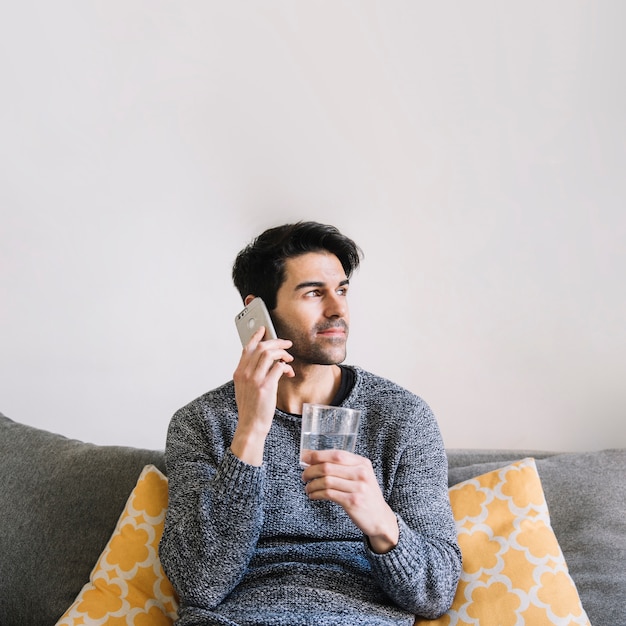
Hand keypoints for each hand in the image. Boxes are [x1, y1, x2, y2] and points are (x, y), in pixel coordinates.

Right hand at [231, 327, 293, 464]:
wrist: (251, 426)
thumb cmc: (250, 408)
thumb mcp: (244, 388)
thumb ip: (251, 373)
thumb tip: (265, 361)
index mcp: (239, 372)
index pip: (247, 348)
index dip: (256, 336)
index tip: (264, 329)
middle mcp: (245, 374)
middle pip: (261, 347)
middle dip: (276, 342)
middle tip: (287, 344)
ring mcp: (255, 380)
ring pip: (270, 354)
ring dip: (283, 353)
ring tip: (289, 358)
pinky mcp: (266, 387)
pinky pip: (278, 367)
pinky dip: (286, 366)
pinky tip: (288, 371)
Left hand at [301, 449, 398, 552]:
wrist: (380, 518)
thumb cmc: (365, 495)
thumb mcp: (360, 476)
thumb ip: (344, 466)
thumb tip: (314, 458)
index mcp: (362, 463)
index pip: (337, 454)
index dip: (318, 455)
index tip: (305, 457)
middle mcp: (361, 473)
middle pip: (328, 467)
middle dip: (311, 470)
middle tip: (304, 476)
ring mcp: (358, 488)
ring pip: (326, 481)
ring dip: (312, 484)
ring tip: (308, 488)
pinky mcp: (353, 502)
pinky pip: (328, 494)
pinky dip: (316, 494)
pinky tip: (313, 495)